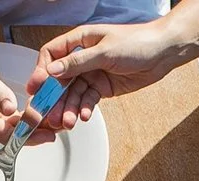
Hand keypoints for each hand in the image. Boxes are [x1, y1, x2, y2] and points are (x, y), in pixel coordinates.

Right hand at [30, 19, 186, 126]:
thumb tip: (52, 70)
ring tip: (67, 121)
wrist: (163, 52)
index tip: (36, 88)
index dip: (41, 71)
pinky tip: (83, 116)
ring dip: (68, 107)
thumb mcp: (105, 51)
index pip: (52, 55)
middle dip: (54, 97)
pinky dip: (84, 108)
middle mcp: (83, 57)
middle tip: (49, 114)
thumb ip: (77, 62)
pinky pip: (88, 100)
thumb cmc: (138, 42)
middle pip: (60, 79)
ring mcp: (92, 73)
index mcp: (80, 40)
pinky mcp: (103, 87)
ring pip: (73, 93)